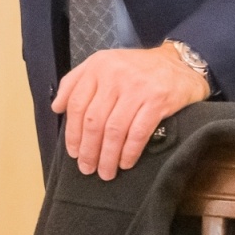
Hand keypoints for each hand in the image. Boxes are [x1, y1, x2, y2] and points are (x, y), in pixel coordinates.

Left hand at [51, 45, 209, 180]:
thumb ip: (76, 82)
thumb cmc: (136, 69)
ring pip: (114, 130)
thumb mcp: (103, 64)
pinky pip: (138, 132)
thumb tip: (56, 107)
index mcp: (98, 66)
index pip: (77, 103)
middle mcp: (115, 75)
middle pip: (94, 121)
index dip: (72, 132)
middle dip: (89, 150)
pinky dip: (129, 151)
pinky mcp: (158, 100)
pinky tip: (125, 163)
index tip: (73, 152)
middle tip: (87, 168)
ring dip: (108, 156)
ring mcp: (137, 88)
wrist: (179, 63)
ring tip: (106, 172)